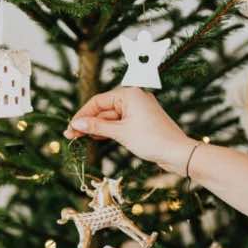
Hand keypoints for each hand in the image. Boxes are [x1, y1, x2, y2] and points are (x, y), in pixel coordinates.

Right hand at [64, 87, 195, 174]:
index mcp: (129, 94)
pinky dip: (108, 131)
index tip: (69, 128)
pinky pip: (119, 124)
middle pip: (103, 109)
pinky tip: (95, 139)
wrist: (178, 153)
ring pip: (110, 118)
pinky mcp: (141, 122)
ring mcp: (138, 110)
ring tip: (78, 140)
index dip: (82, 115)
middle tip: (70, 137)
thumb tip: (75, 124)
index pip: (98, 101)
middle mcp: (134, 98)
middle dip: (87, 123)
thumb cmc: (152, 140)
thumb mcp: (120, 133)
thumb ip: (97, 127)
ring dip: (96, 128)